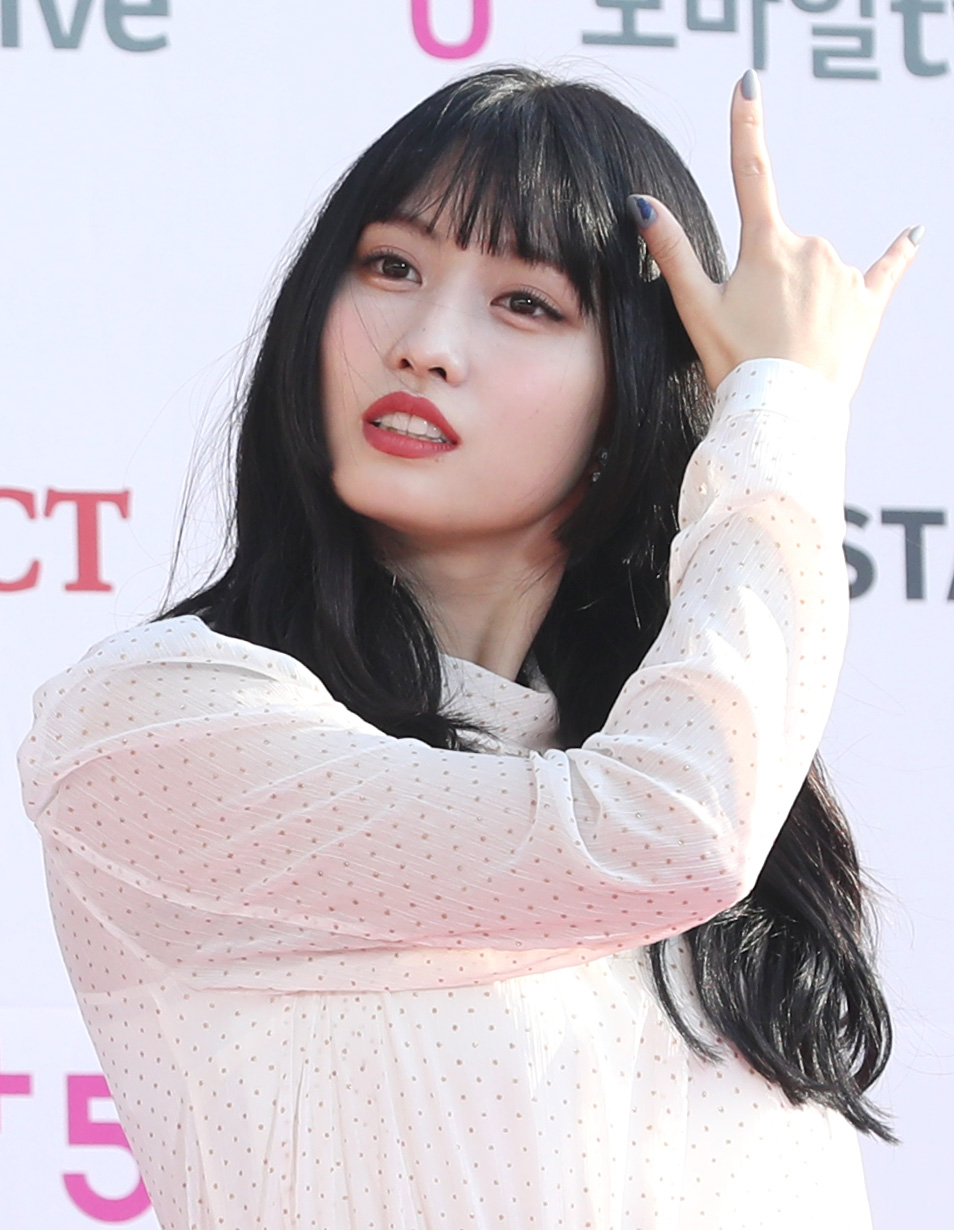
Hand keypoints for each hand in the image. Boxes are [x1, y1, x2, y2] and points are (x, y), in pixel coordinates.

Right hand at [628, 71, 921, 400]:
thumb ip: (670, 251)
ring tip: (787, 346)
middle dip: (769, 279)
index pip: (749, 173)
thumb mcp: (696, 307)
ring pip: (817, 271)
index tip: (748, 82)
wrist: (785, 412)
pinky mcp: (868, 302)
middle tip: (755, 331)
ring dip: (802, 299)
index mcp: (766, 245)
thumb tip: (641, 203)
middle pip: (783, 247)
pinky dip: (899, 253)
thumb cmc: (736, 363)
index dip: (746, 125)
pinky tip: (915, 234)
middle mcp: (810, 247)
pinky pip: (887, 269)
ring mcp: (843, 274)